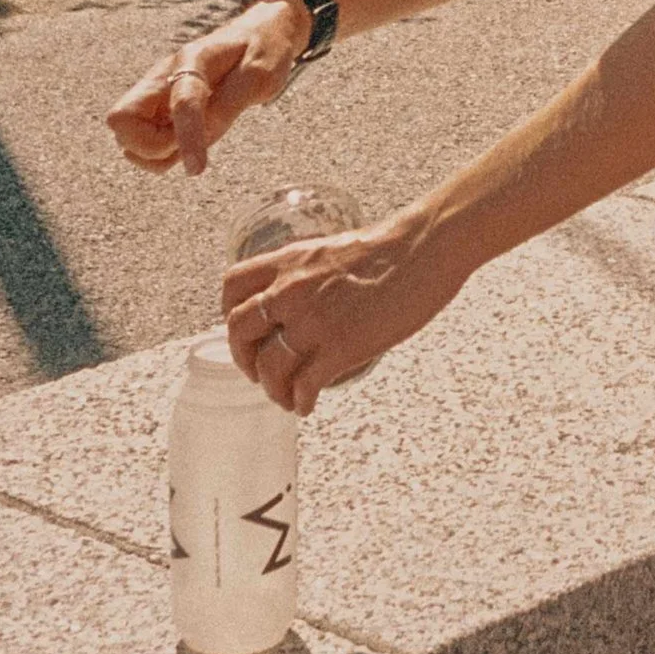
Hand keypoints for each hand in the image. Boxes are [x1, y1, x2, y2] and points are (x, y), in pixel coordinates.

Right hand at [105, 0, 309, 176]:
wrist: (258, 31)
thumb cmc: (262, 51)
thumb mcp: (260, 75)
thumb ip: (229, 104)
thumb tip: (203, 135)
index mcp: (193, 59)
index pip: (181, 102)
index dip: (186, 138)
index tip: (197, 169)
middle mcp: (164, 76)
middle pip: (120, 120)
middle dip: (150, 146)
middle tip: (188, 144)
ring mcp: (157, 92)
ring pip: (126, 136)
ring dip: (155, 152)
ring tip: (191, 141)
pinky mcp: (159, 108)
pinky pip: (141, 142)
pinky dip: (159, 154)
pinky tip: (186, 142)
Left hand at [221, 212, 462, 417]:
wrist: (425, 248)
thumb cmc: (390, 248)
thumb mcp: (332, 250)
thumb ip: (308, 275)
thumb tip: (302, 303)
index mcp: (289, 261)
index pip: (232, 286)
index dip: (229, 314)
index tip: (244, 332)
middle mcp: (292, 290)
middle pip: (240, 331)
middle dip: (244, 359)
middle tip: (259, 372)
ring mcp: (315, 320)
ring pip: (269, 367)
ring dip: (273, 389)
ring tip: (286, 398)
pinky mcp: (341, 346)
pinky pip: (304, 386)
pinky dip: (300, 402)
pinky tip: (307, 405)